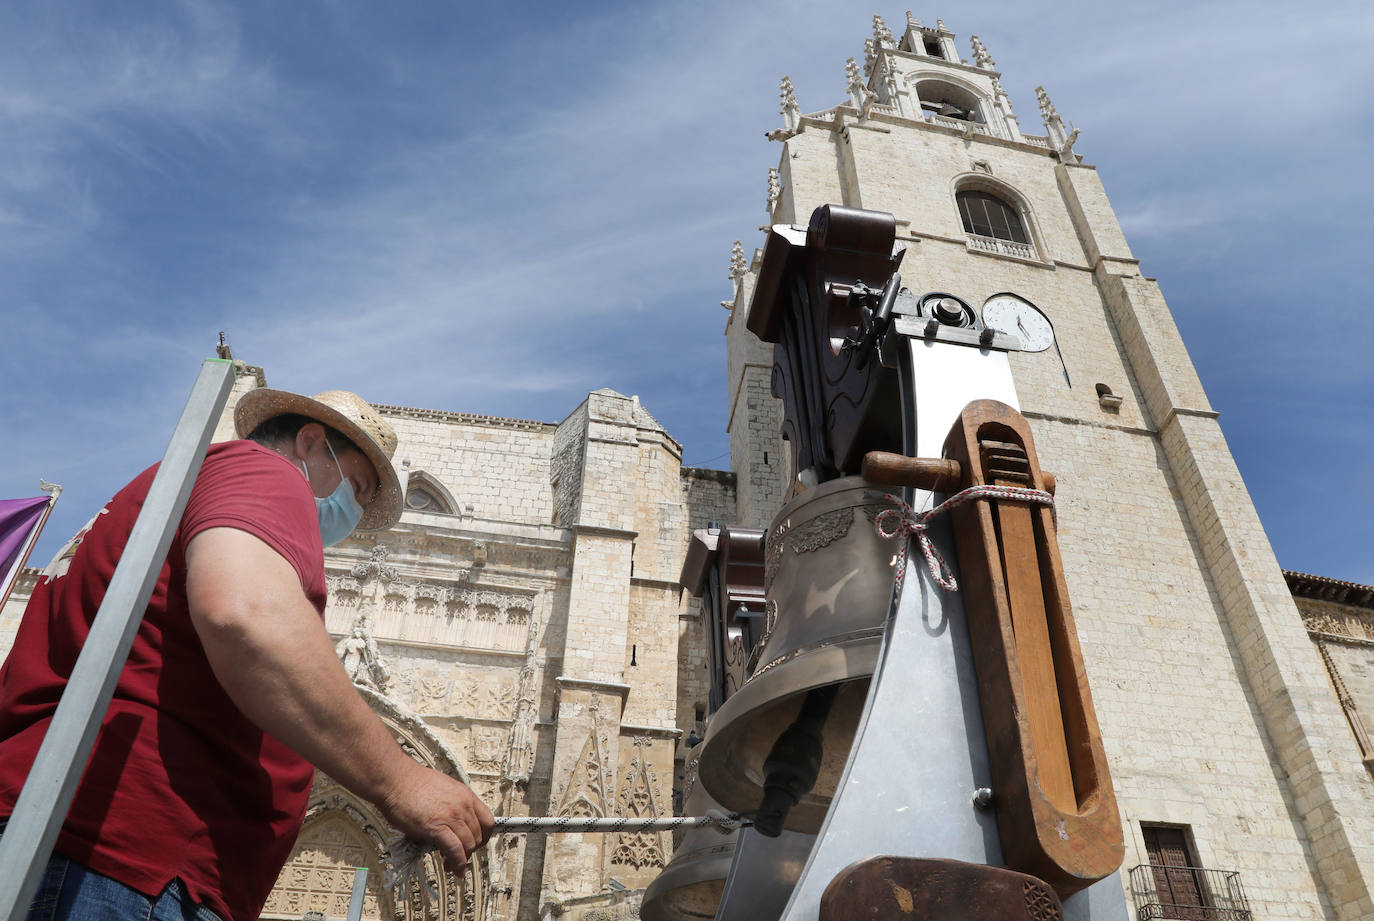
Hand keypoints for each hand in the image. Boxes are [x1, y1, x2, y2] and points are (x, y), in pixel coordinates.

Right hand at [378, 762, 495, 871]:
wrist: (396, 780)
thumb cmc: (412, 783)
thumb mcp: (443, 789)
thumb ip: (453, 805)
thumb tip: (453, 824)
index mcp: (465, 795)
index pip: (487, 820)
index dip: (484, 836)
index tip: (476, 844)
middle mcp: (463, 805)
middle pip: (478, 835)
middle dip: (471, 850)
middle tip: (460, 857)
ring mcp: (451, 816)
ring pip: (468, 845)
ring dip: (462, 860)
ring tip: (453, 866)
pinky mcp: (437, 827)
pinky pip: (454, 850)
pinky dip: (457, 862)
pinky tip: (453, 868)